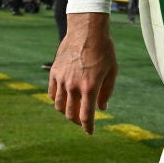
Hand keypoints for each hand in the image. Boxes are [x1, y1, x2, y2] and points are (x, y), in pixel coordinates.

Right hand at [48, 12, 117, 134]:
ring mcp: (62, 79)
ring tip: (73, 110)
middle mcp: (74, 85)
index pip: (86, 116)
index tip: (90, 132)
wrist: (87, 30)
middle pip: (70, 114)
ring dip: (66, 112)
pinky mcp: (54, 72)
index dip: (87, 127)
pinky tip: (63, 99)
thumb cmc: (103, 49)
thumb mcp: (112, 70)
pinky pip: (51, 93)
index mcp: (90, 86)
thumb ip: (107, 92)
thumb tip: (102, 108)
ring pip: (58, 105)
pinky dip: (56, 99)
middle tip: (82, 121)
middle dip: (77, 121)